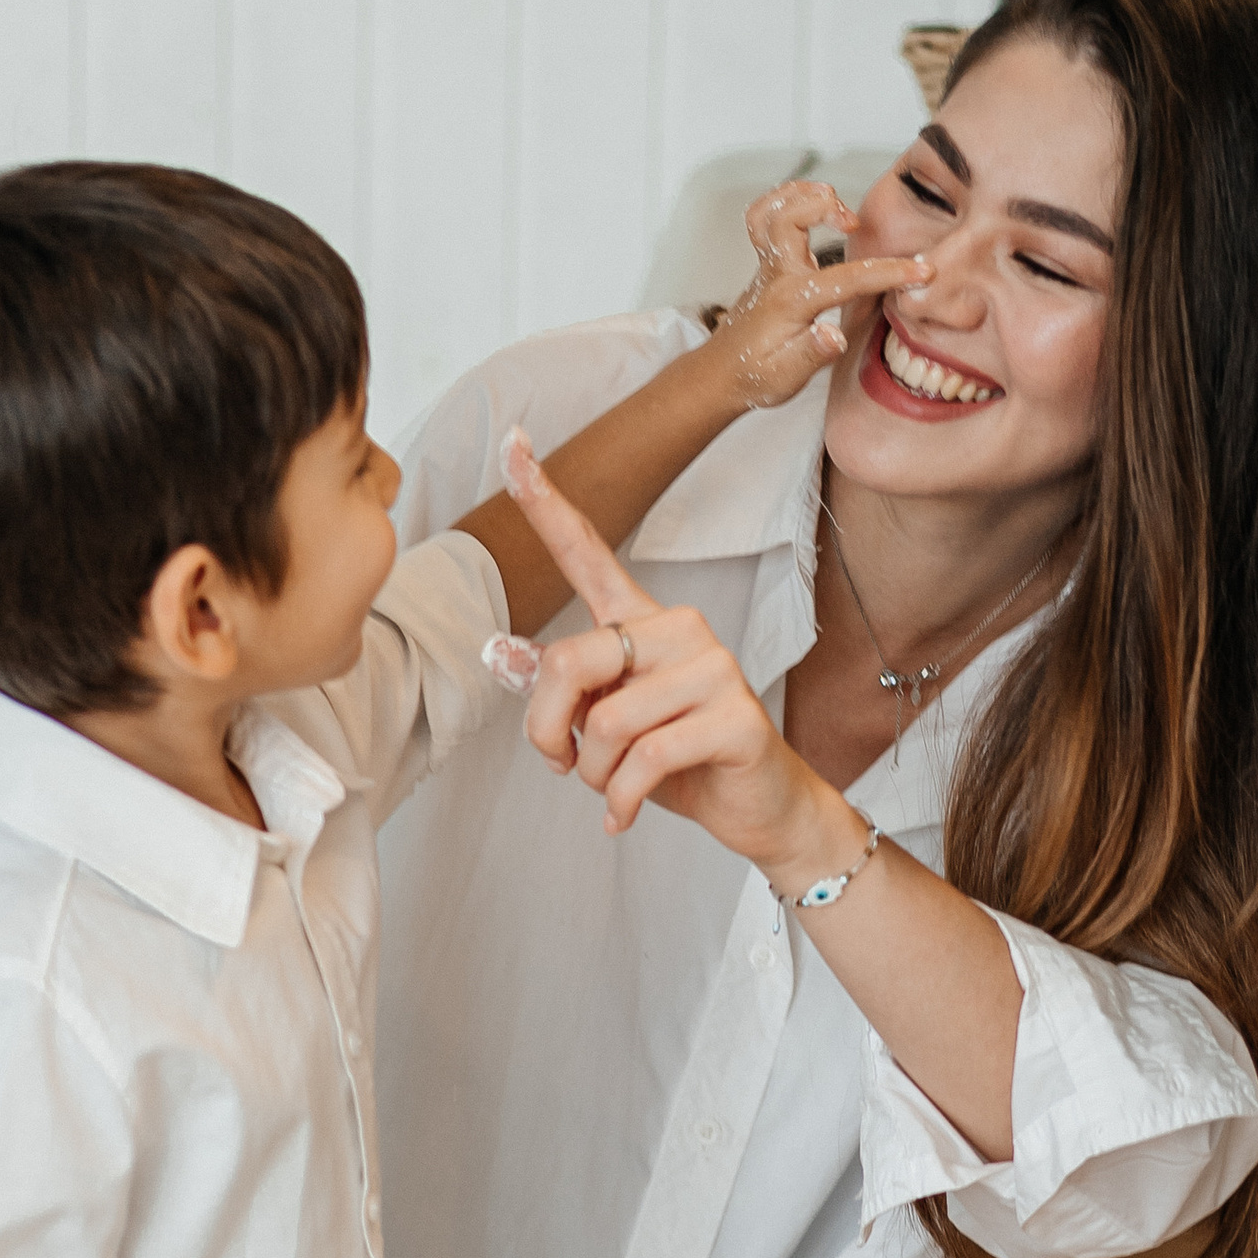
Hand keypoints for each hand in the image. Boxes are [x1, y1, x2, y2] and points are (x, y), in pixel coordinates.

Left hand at [496, 435, 865, 889]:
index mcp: (642, 622)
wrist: (760, 808)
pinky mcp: (735, 716)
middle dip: (549, 730)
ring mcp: (713, 666)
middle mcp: (679, 628)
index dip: (544, 501)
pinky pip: (647, 758)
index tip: (513, 443)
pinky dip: (623, 799)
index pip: (585, 551)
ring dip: (596, 775)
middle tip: (563, 766)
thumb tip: (497, 651)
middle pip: (572, 660)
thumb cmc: (682, 763)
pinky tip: (626, 814)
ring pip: (608, 721)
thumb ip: (558, 690)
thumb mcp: (606, 727)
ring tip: (615, 789)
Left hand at [713, 179, 926, 412]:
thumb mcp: (786, 378)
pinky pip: (764, 217)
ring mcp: (768, 266)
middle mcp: (776, 277)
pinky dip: (784, 199)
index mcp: (790, 303)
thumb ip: (812, 355)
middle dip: (824, 208)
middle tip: (853, 223)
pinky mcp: (767, 263)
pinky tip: (808, 202)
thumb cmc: (757, 377)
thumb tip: (835, 335)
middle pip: (786, 221)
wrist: (723, 374)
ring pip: (771, 211)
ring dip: (801, 194)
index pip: (845, 280)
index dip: (887, 273)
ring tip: (833, 198)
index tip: (920, 272)